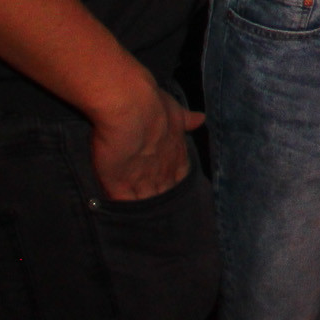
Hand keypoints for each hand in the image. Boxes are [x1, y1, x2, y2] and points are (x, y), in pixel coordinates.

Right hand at [89, 81, 202, 200]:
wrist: (130, 108)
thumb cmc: (154, 105)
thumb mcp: (175, 110)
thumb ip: (186, 119)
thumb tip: (201, 119)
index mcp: (176, 154)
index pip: (180, 174)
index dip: (175, 179)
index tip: (171, 182)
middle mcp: (162, 171)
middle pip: (165, 192)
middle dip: (161, 197)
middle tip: (155, 203)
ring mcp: (141, 181)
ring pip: (145, 202)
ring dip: (143, 206)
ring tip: (138, 214)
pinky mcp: (118, 186)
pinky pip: (122, 204)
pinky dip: (121, 209)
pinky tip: (117, 212)